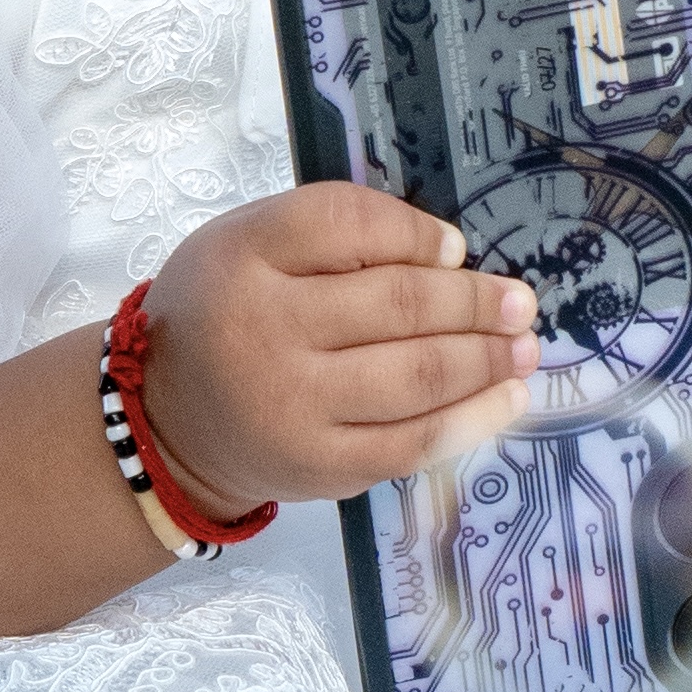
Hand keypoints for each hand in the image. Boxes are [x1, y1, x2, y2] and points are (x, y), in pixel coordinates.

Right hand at [137, 188, 537, 516]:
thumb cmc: (224, 318)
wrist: (167, 426)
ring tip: (524, 344)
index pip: (346, 224)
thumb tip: (447, 255)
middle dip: (475, 300)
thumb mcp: (245, 246)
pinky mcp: (321, 467)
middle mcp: (264, 331)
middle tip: (519, 299)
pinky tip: (507, 397)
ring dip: (488, 357)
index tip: (455, 248)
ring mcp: (295, 408)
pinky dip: (473, 418)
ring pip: (418, 374)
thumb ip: (327, 233)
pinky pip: (414, 441)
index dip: (415, 232)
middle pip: (398, 303)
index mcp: (241, 259)